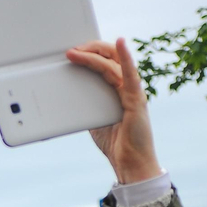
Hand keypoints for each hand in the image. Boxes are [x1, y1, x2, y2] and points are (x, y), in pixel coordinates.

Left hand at [66, 38, 159, 183]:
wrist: (129, 163)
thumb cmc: (115, 144)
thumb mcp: (94, 119)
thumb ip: (87, 104)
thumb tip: (69, 93)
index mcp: (118, 89)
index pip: (105, 62)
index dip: (90, 53)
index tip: (72, 52)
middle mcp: (127, 86)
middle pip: (111, 56)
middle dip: (90, 49)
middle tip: (71, 51)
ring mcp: (133, 91)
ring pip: (115, 62)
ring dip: (94, 54)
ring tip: (75, 52)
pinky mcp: (136, 99)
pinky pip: (130, 74)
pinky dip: (126, 57)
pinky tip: (121, 43)